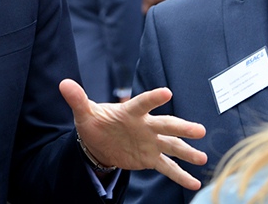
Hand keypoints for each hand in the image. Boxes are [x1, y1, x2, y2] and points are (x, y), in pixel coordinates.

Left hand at [59, 79, 206, 189]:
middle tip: (199, 130)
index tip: (167, 92)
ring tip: (203, 157)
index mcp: (130, 113)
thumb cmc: (95, 122)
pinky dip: (180, 175)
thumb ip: (78, 100)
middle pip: (165, 125)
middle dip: (182, 128)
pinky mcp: (150, 158)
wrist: (99, 141)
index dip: (153, 98)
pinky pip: (167, 167)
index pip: (143, 104)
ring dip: (187, 151)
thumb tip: (64, 84)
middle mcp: (145, 126)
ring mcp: (150, 142)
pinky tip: (194, 182)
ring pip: (172, 146)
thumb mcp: (85, 113)